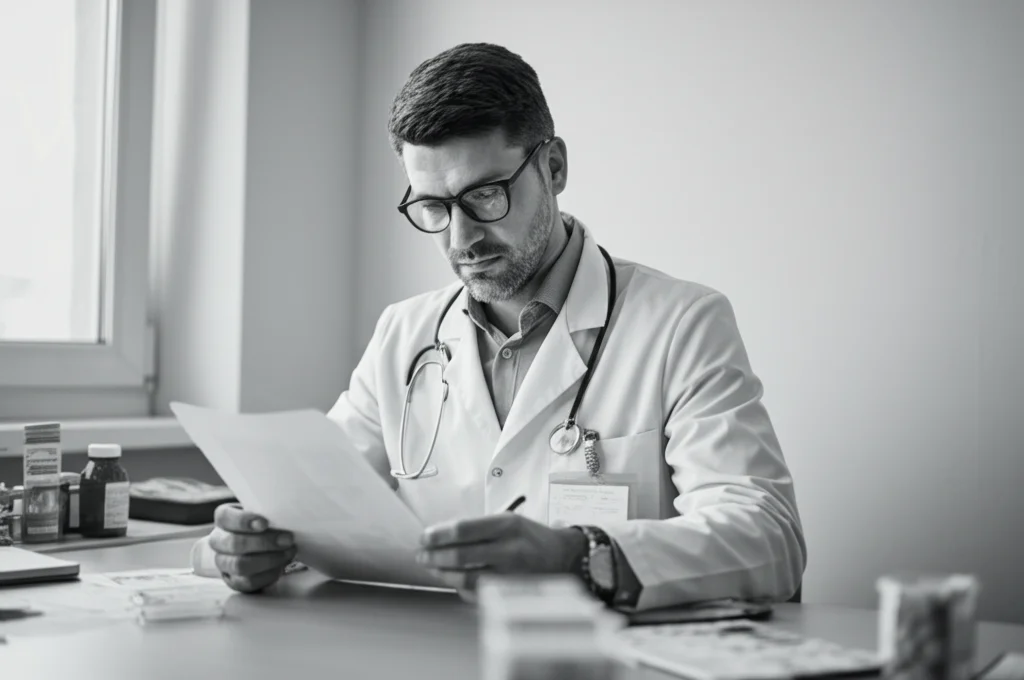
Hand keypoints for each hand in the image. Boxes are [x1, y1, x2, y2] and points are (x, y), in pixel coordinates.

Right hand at [210, 503, 296, 593]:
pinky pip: (248, 582)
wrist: (255, 547)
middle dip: (264, 542)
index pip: (224, 517)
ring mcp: (223, 563)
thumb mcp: (262, 513)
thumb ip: (268, 512)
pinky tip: (281, 566)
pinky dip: (268, 574)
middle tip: (287, 539)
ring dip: (268, 560)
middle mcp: (218, 541)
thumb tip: (286, 513)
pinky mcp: (234, 581)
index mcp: (223, 520)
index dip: (243, 521)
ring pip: (240, 565)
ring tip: (288, 552)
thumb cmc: (261, 526)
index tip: (265, 523)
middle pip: (234, 543)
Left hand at [416, 514, 586, 595]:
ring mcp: (511, 573)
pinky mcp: (511, 592)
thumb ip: (477, 528)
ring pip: (466, 578)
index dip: (437, 535)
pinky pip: (478, 593)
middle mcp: (510, 549)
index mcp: (507, 525)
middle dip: (435, 557)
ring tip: (434, 569)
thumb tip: (439, 536)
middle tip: (422, 556)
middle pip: (461, 555)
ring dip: (444, 574)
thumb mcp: (508, 521)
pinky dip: (461, 587)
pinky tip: (454, 580)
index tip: (424, 538)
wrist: (563, 556)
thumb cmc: (529, 537)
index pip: (463, 529)